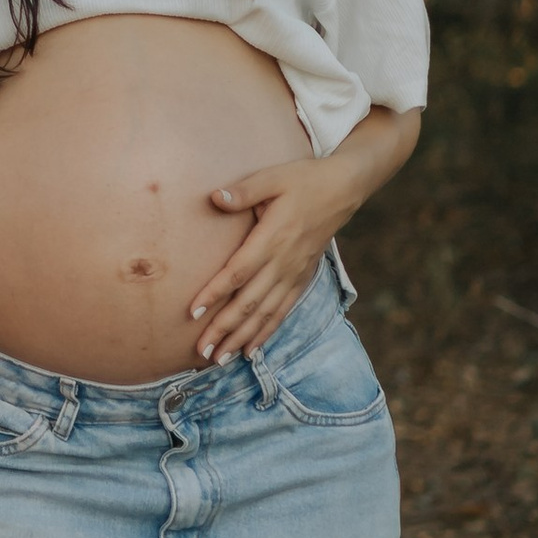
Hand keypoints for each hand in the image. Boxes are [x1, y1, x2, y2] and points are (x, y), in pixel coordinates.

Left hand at [187, 156, 345, 361]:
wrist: (343, 189)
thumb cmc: (303, 180)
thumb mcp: (273, 178)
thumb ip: (243, 191)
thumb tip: (214, 198)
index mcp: (273, 238)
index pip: (238, 273)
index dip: (215, 294)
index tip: (193, 313)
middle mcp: (284, 262)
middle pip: (249, 303)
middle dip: (224, 329)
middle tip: (201, 351)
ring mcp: (295, 274)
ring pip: (265, 314)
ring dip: (241, 338)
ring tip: (220, 359)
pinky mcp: (302, 279)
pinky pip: (283, 311)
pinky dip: (266, 332)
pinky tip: (250, 350)